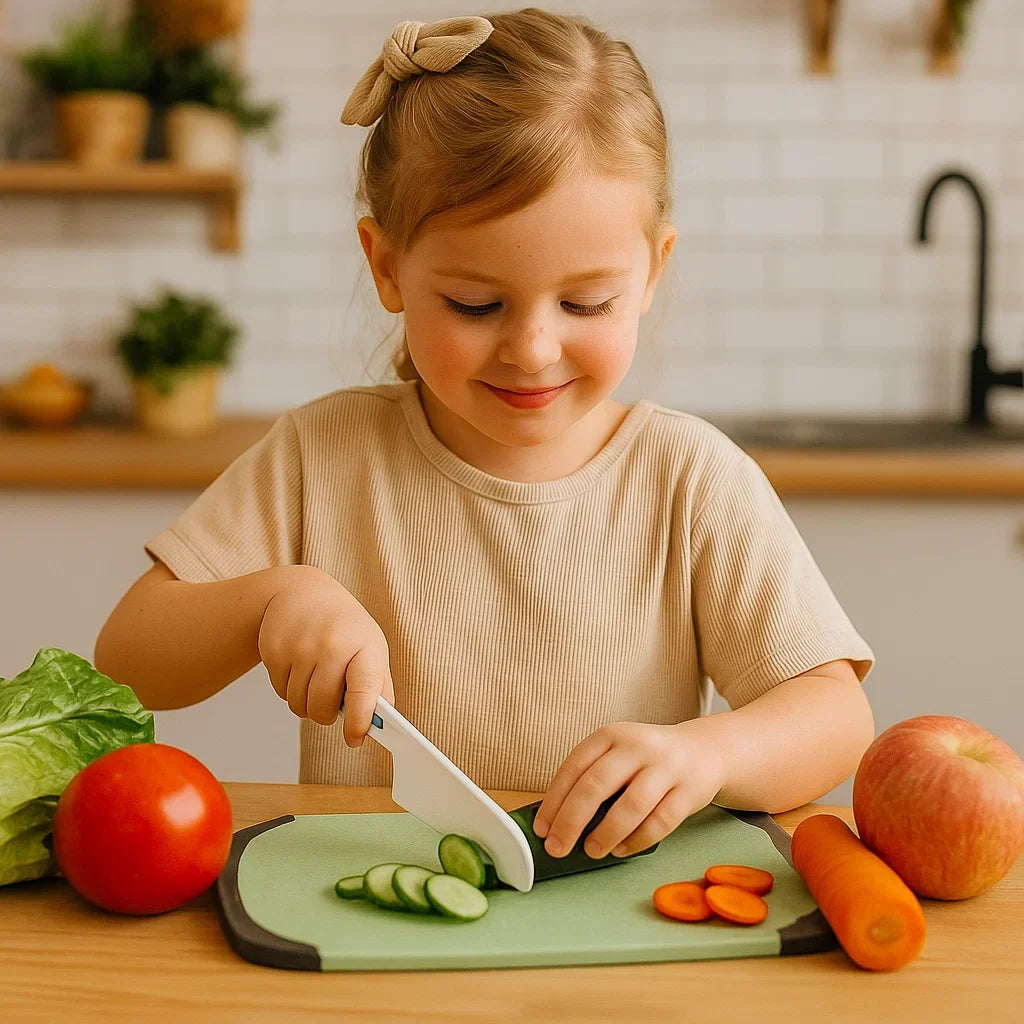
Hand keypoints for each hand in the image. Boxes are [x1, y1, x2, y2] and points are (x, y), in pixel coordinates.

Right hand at [257, 566, 394, 745]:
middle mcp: (331, 645)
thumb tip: (382, 726)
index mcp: (363, 646)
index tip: (354, 738)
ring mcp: (299, 647)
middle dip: (326, 714)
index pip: (364, 690)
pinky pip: (280, 692)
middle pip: (323, 708)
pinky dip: (289, 688)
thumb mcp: (370, 647)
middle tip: (331, 702)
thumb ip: (377, 687)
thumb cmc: (344, 627)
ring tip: (315, 678)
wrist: (303, 592)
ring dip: (306, 703)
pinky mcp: (273, 650)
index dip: (359, 719)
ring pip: (298, 705)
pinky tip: (298, 665)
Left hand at [531, 720, 726, 859]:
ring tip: (591, 851)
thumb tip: (557, 823)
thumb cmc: (646, 761)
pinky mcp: (689, 791)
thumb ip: (591, 779)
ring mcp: (665, 767)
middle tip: (557, 848)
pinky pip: (660, 822)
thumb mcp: (616, 755)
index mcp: (610, 735)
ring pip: (630, 805)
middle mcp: (636, 746)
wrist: (702, 751)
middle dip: (571, 821)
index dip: (554, 801)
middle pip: (597, 785)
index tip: (542, 829)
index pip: (574, 768)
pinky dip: (637, 840)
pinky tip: (621, 850)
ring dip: (606, 833)